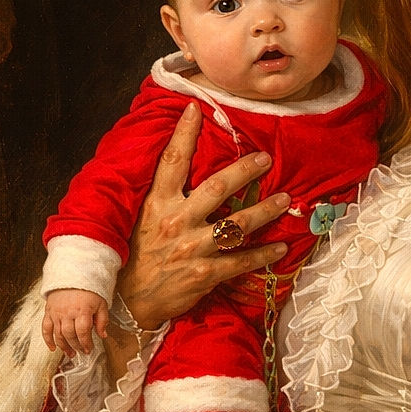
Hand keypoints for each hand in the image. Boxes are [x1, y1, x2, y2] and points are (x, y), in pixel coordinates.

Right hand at [42, 288, 107, 355]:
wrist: (72, 276)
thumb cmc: (88, 291)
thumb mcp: (101, 303)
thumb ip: (102, 320)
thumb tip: (103, 335)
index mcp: (82, 310)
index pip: (83, 332)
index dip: (86, 343)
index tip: (89, 349)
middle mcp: (67, 312)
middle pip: (70, 335)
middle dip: (76, 346)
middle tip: (81, 352)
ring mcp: (56, 313)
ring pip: (58, 334)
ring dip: (64, 346)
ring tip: (70, 353)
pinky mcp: (48, 312)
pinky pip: (45, 328)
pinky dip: (48, 340)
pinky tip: (52, 348)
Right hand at [117, 103, 289, 328]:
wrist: (125, 301)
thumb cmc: (134, 256)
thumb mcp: (138, 219)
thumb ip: (159, 195)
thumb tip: (172, 166)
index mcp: (156, 204)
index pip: (172, 162)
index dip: (184, 134)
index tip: (196, 110)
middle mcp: (176, 222)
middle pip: (216, 188)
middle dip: (244, 171)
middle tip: (265, 158)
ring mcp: (193, 249)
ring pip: (237, 224)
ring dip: (264, 210)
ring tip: (284, 198)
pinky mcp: (205, 274)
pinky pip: (241, 261)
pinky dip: (263, 254)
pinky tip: (281, 247)